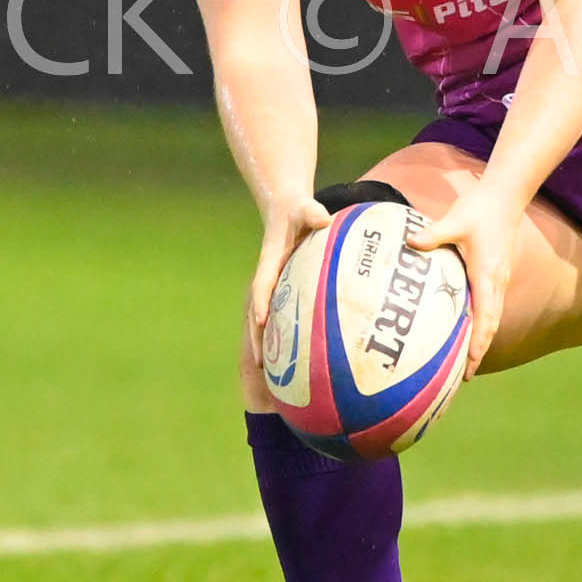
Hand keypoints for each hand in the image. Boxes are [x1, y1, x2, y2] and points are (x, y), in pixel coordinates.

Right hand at [249, 196, 329, 357]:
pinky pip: (285, 315)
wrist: (288, 209)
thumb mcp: (304, 208)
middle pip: (259, 312)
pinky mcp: (287, 291)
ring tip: (273, 372)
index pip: (262, 285)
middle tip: (260, 364)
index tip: (259, 322)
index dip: (260, 303)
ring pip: (269, 318)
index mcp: (270, 262)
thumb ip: (312, 212)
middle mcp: (271, 278)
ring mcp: (277, 287)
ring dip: (268, 342)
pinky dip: (287, 334)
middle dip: (257, 337)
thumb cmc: (298, 210)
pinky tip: (299, 356)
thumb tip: (323, 219)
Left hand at [405, 184, 522, 375]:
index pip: (485, 318)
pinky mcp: (497, 274)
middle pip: (491, 325)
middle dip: (480, 351)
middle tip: (466, 376)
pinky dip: (483, 323)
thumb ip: (433, 234)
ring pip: (493, 317)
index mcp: (487, 275)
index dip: (478, 344)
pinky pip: (491, 306)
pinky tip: (468, 329)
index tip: (470, 367)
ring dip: (483, 339)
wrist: (505, 197)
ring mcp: (499, 279)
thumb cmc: (480, 209)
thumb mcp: (455, 221)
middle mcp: (497, 282)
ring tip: (468, 362)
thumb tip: (410, 243)